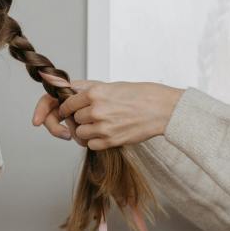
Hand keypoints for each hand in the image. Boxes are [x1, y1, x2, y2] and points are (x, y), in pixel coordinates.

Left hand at [34, 80, 183, 149]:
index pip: (68, 103)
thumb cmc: (140, 94)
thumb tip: (70, 87)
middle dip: (81, 119)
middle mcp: (96, 109)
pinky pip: (91, 144)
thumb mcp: (113, 85)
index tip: (69, 111)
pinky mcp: (111, 141)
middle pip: (74, 119)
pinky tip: (107, 133)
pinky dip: (96, 141)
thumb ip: (89, 88)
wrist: (162, 109)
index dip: (68, 108)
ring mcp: (103, 126)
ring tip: (101, 125)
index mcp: (95, 92)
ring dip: (87, 131)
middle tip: (93, 116)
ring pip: (80, 133)